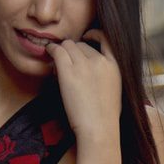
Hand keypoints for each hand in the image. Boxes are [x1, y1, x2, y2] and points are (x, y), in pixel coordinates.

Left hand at [47, 30, 122, 163]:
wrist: (99, 128)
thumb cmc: (105, 117)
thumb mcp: (116, 90)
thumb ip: (107, 75)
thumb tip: (96, 71)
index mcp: (115, 65)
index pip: (105, 38)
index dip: (93, 35)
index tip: (86, 37)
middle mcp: (100, 61)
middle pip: (81, 45)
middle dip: (73, 52)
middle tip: (67, 65)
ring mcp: (84, 65)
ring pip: (68, 46)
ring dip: (62, 52)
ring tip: (58, 65)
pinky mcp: (68, 72)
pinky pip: (57, 51)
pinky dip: (51, 49)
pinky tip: (48, 52)